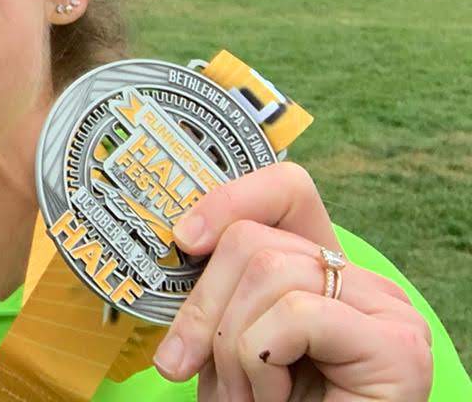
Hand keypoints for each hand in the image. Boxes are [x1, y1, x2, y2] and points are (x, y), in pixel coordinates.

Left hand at [153, 162, 432, 401]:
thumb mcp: (228, 344)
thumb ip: (215, 293)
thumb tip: (175, 237)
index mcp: (323, 273)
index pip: (288, 190)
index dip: (230, 198)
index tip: (184, 239)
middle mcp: (364, 283)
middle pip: (254, 239)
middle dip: (207, 309)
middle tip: (196, 371)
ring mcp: (387, 311)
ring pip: (269, 272)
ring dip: (231, 349)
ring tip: (247, 399)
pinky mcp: (397, 347)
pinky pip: (296, 314)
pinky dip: (261, 361)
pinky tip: (274, 400)